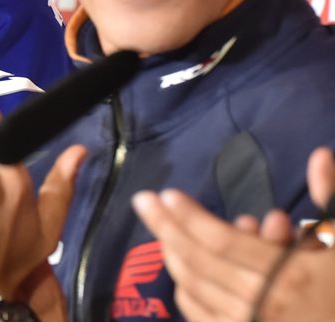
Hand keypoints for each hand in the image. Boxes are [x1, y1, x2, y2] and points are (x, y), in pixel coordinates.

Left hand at [133, 146, 334, 321]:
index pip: (221, 240)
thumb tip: (321, 154)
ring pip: (195, 289)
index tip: (166, 194)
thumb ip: (332, 199)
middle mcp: (263, 305)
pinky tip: (181, 271)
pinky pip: (202, 317)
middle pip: (198, 261)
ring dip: (174, 257)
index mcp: (290, 276)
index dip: (189, 216)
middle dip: (166, 228)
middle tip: (143, 201)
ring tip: (162, 231)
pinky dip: (188, 292)